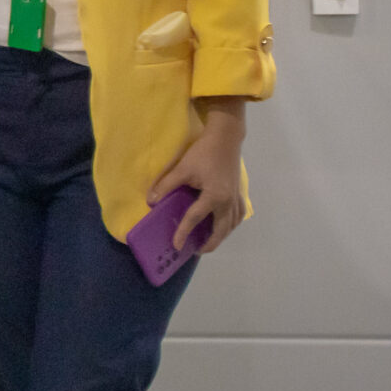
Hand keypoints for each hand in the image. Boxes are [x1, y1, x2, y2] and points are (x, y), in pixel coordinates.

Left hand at [150, 97, 247, 253]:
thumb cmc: (203, 153)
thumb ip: (166, 185)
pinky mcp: (239, 194)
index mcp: (214, 196)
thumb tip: (151, 202)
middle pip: (220, 230)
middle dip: (209, 243)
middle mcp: (228, 202)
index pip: (195, 219)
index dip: (184, 233)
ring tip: (207, 242)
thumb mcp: (182, 168)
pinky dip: (230, 226)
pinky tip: (223, 227)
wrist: (226, 139)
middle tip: (195, 251)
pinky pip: (237, 217)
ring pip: (231, 225)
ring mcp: (236, 199)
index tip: (176, 246)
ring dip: (220, 236)